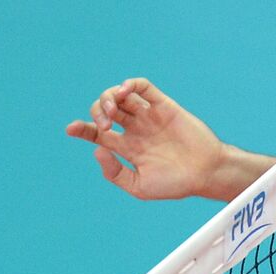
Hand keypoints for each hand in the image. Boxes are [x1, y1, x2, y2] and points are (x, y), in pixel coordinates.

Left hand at [65, 78, 227, 200]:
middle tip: (104, 126)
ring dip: (109, 98)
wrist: (204, 173)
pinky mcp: (163, 105)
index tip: (70, 129)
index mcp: (127, 148)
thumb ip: (115, 173)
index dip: (82, 129)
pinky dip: (130, 84)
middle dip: (97, 112)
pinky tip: (123, 92)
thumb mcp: (138, 187)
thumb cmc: (174, 184)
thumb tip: (97, 149)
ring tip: (111, 112)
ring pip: (121, 96)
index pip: (97, 134)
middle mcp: (135, 129)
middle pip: (106, 110)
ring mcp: (148, 116)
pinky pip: (143, 87)